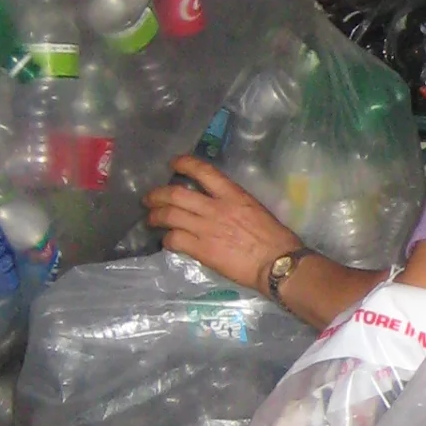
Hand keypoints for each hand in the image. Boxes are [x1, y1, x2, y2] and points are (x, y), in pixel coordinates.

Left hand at [144, 155, 298, 293]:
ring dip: (155, 217)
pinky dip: (166, 239)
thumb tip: (218, 207)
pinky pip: (174, 240)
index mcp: (233, 195)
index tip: (174, 163)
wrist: (276, 262)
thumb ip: (233, 205)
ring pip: (169, 216)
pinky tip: (167, 241)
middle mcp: (215, 208)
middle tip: (149, 198)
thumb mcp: (256, 209)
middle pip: (176, 194)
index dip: (184, 164)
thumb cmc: (275, 237)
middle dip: (157, 194)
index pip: (203, 172)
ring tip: (151, 219)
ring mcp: (206, 229)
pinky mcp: (201, 250)